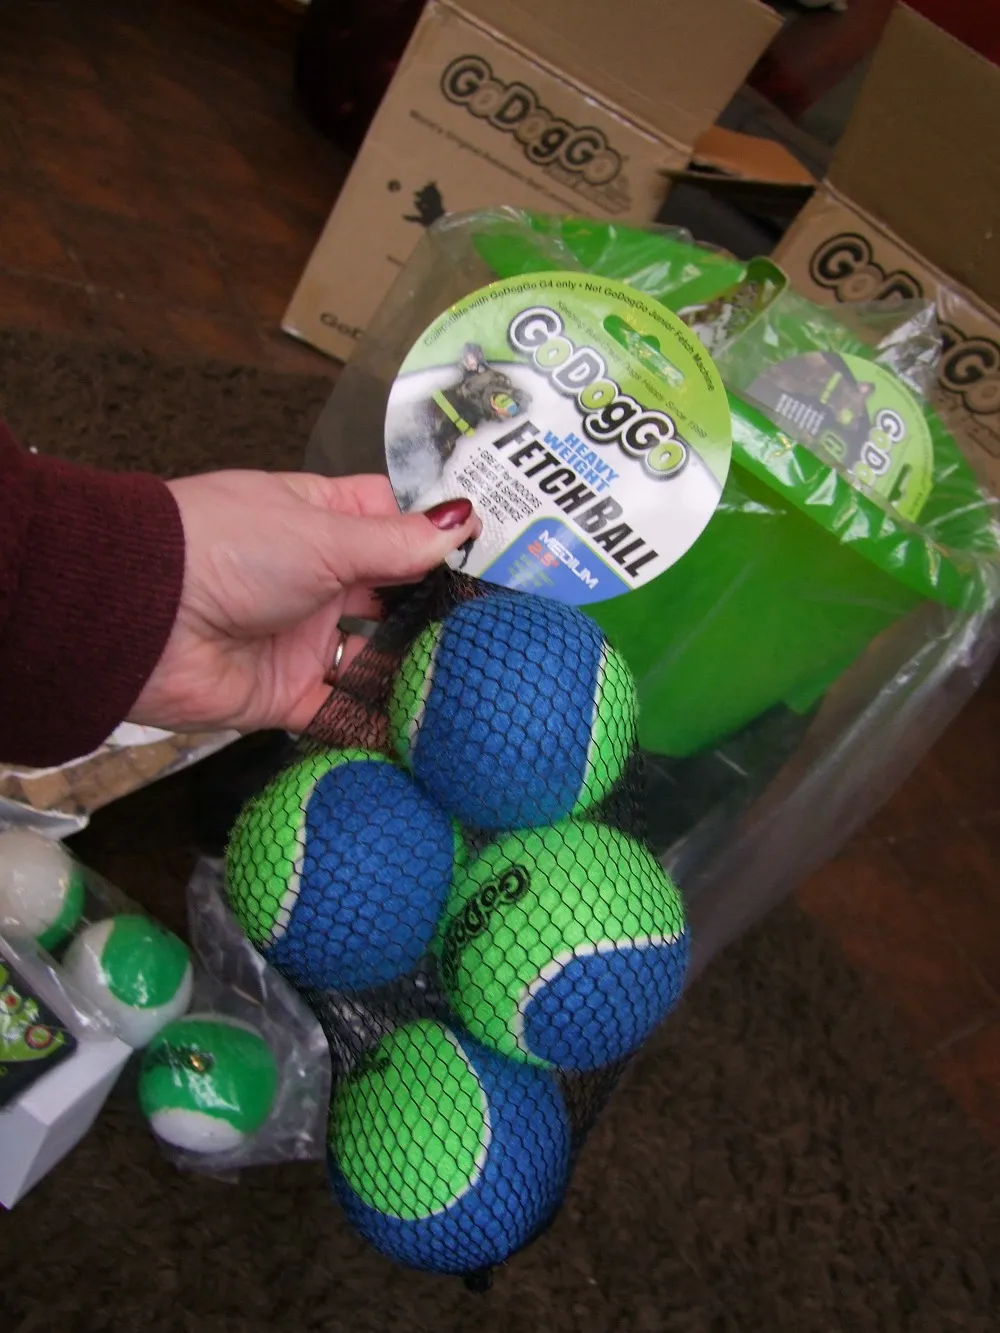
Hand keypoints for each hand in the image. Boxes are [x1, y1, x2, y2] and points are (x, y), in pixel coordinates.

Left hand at [129, 470, 478, 734]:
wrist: (141, 618)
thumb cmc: (227, 548)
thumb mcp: (324, 534)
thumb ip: (398, 542)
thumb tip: (465, 520)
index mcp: (318, 521)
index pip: (388, 522)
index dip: (432, 537)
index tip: (487, 557)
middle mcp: (313, 579)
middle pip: (388, 597)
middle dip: (433, 612)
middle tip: (495, 631)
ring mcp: (301, 639)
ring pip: (371, 659)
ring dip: (412, 672)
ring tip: (476, 685)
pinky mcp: (285, 695)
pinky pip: (341, 714)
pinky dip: (377, 726)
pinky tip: (427, 733)